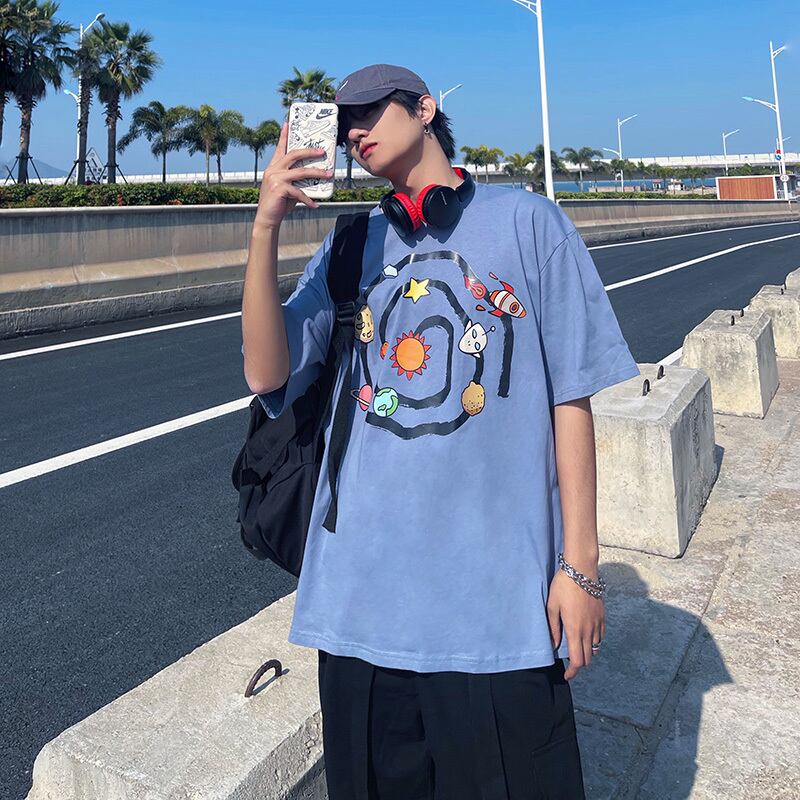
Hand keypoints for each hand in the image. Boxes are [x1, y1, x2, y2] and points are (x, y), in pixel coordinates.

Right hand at [253, 119, 331, 228]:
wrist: (266, 219)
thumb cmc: (278, 204)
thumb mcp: (287, 189)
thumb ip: (296, 180)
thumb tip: (313, 177)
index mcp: (274, 167)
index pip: (280, 148)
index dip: (284, 135)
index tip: (288, 123)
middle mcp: (273, 170)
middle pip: (294, 154)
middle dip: (310, 151)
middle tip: (323, 151)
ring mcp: (275, 178)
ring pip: (300, 172)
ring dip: (317, 173)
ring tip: (328, 174)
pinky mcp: (279, 189)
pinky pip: (299, 192)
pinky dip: (308, 199)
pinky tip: (315, 205)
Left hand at [546, 566, 604, 680]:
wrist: (582, 570)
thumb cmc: (563, 586)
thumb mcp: (552, 606)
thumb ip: (553, 628)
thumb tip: (554, 645)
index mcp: (575, 630)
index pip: (578, 660)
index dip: (573, 671)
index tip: (567, 675)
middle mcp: (589, 630)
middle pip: (588, 657)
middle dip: (579, 664)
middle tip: (569, 662)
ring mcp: (597, 623)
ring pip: (595, 647)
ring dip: (587, 651)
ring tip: (576, 646)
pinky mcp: (602, 615)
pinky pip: (600, 635)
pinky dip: (594, 640)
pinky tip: (586, 634)